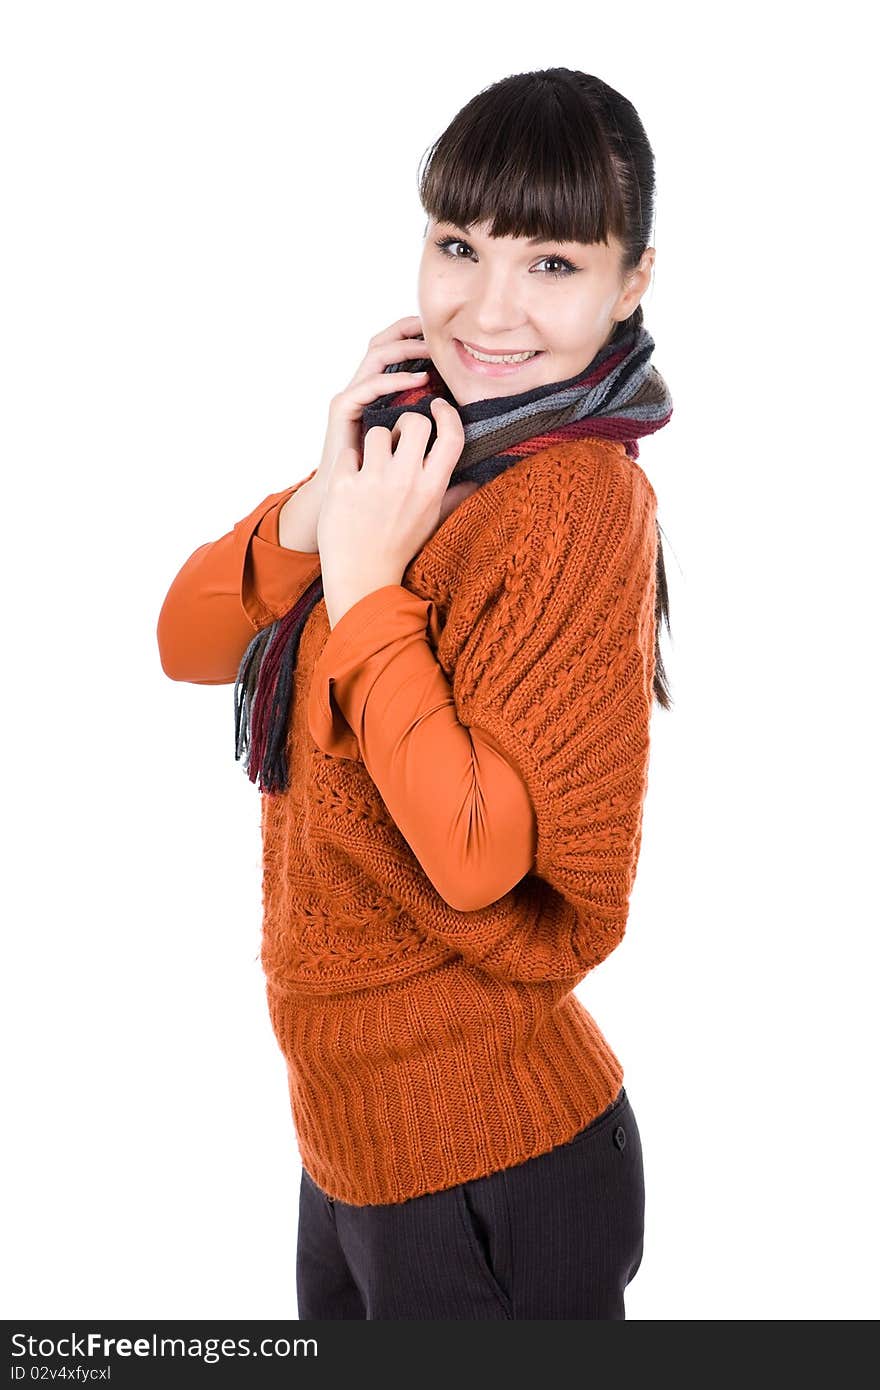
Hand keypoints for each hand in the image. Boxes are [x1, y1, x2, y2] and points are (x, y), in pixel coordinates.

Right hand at [278, 315, 432, 549]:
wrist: (349, 513)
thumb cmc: (382, 493)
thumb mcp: (420, 467)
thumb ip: (444, 458)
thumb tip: (481, 471)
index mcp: (386, 397)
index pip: (402, 353)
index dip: (423, 340)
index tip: (454, 340)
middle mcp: (368, 392)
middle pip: (387, 342)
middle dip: (413, 330)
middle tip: (443, 330)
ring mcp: (354, 398)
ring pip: (377, 354)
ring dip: (407, 347)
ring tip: (434, 349)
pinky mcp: (342, 409)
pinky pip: (367, 384)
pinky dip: (393, 378)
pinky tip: (418, 380)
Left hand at [318, 398, 465, 628]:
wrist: (362, 575)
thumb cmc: (399, 546)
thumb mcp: (432, 521)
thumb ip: (455, 495)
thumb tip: (479, 479)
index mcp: (432, 488)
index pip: (451, 436)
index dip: (446, 413)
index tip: (437, 405)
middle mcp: (406, 481)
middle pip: (414, 422)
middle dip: (406, 422)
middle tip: (399, 437)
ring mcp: (373, 481)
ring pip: (377, 432)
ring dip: (374, 444)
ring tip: (372, 467)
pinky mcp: (343, 484)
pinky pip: (349, 451)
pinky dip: (349, 463)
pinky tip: (351, 485)